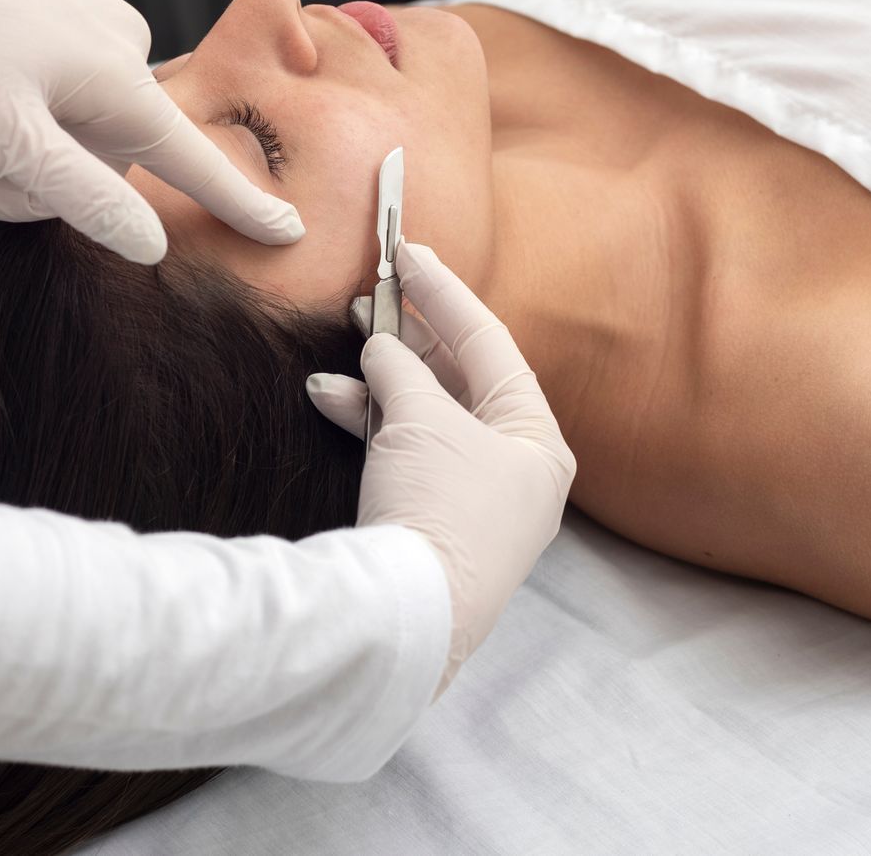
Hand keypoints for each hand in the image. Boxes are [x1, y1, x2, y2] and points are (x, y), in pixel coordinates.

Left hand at [0, 0, 303, 263]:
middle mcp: (121, 46)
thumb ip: (84, 196)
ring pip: (65, 129)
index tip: (290, 232)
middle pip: (99, 158)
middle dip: (25, 184)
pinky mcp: (54, 11)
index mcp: (120, 81)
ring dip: (1, 147)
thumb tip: (151, 244)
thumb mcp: (5, 138)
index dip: (240, 204)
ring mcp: (88, 23)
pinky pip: (45, 90)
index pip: (192, 161)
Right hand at [306, 243, 576, 695]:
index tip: (409, 254)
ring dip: (383, 380)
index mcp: (538, 441)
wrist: (407, 617)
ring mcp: (478, 504)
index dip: (444, 295)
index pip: (490, 345)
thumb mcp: (420, 420)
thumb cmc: (435, 508)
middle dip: (409, 338)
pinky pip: (409, 455)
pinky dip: (374, 425)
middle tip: (370, 297)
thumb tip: (381, 347)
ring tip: (344, 342)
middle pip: (461, 381)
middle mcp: (518, 472)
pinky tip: (332, 398)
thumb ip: (401, 370)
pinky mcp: (436, 527)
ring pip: (429, 418)